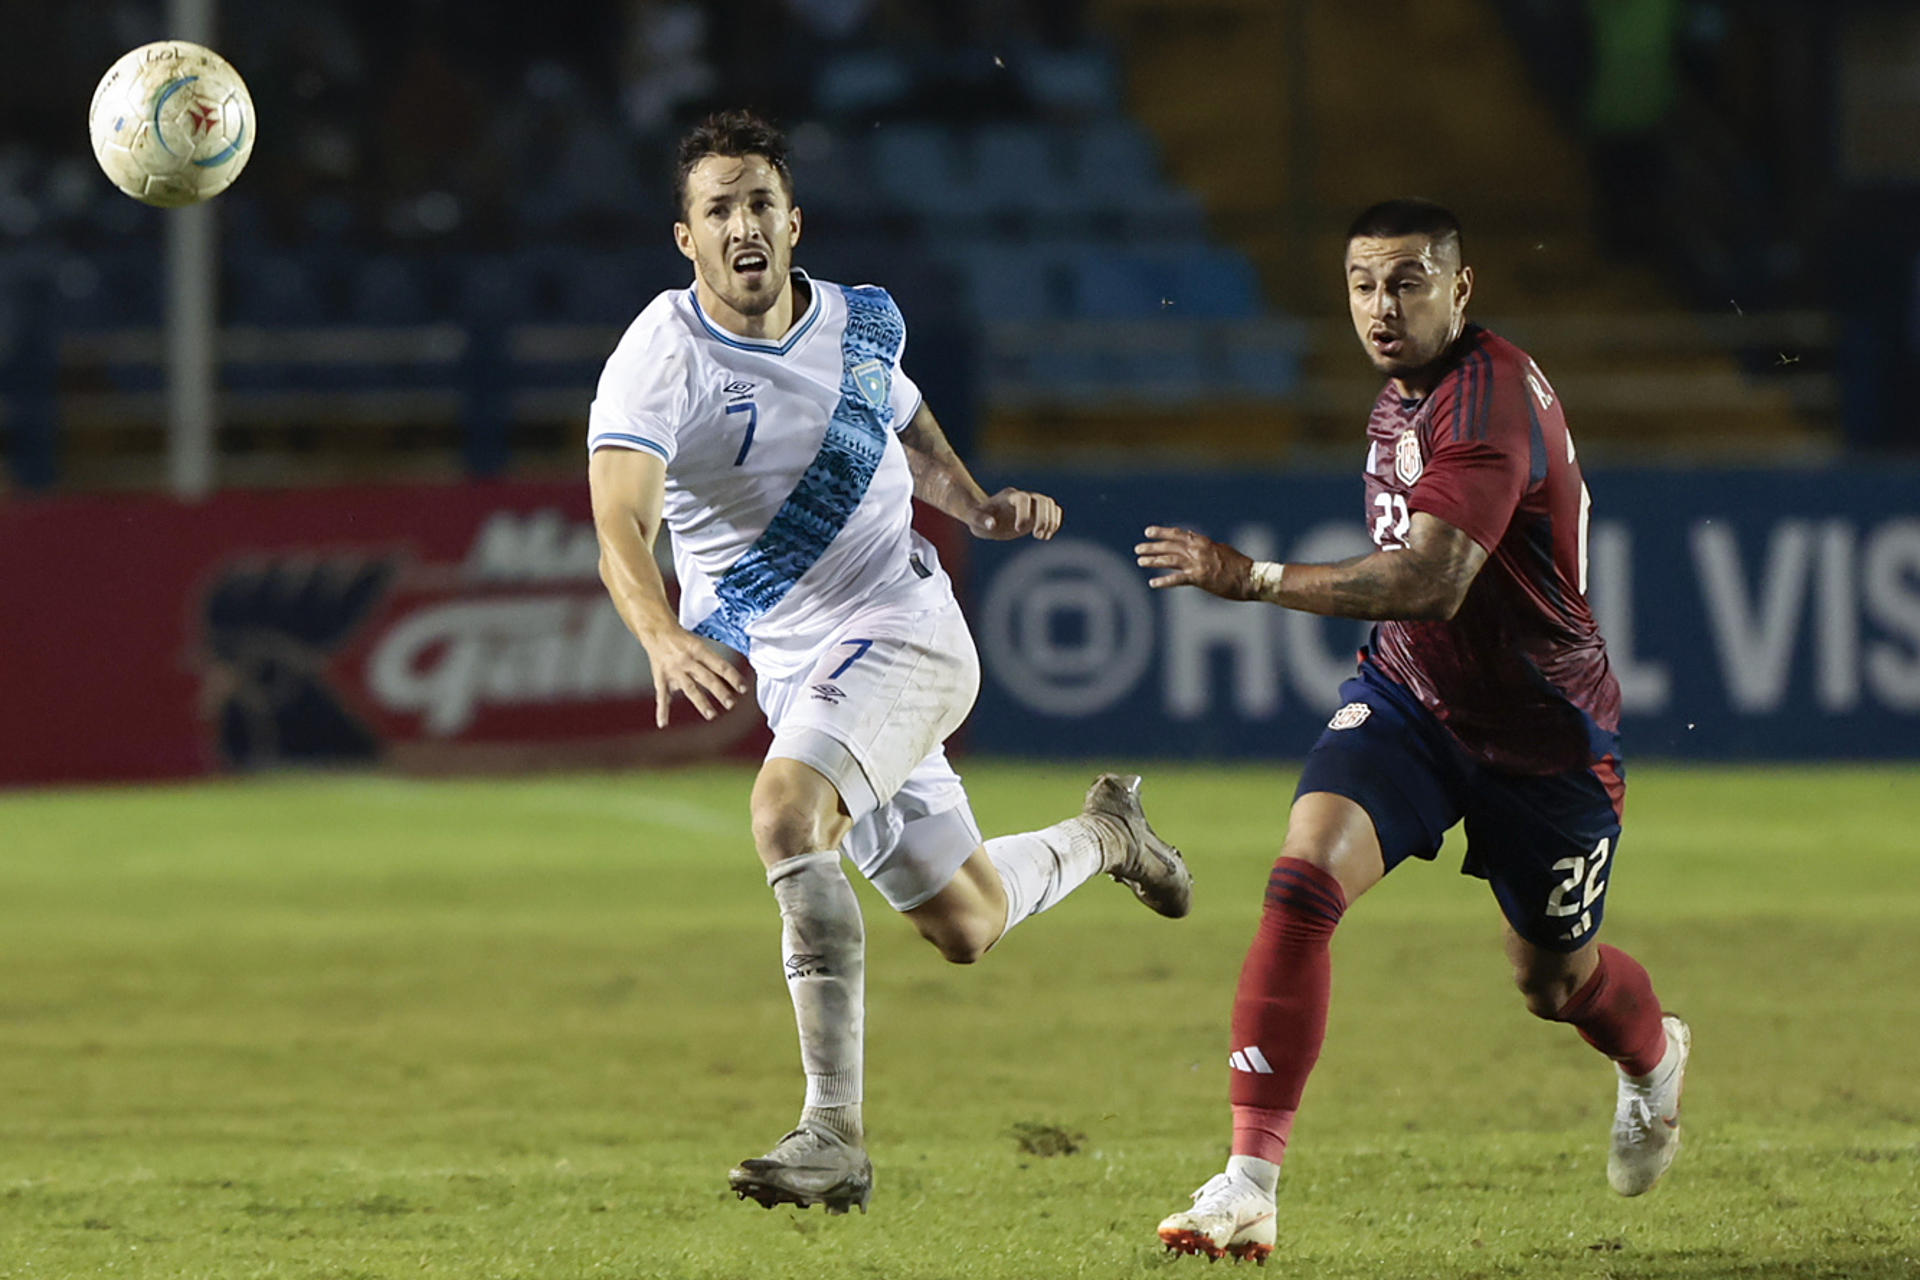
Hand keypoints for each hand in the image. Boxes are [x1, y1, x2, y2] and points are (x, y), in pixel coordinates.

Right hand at [641, 623, 748, 727]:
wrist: (657, 632)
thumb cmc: (682, 640)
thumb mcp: (700, 644)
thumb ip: (712, 662)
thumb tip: (731, 677)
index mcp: (699, 650)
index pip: (720, 665)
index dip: (733, 677)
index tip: (743, 688)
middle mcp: (687, 661)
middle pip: (707, 678)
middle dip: (720, 692)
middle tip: (731, 704)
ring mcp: (674, 670)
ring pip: (690, 688)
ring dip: (701, 702)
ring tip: (711, 715)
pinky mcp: (661, 678)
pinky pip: (662, 696)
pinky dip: (662, 710)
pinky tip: (663, 723)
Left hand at [969, 487, 1061, 540]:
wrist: (984, 515)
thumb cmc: (977, 516)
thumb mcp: (973, 519)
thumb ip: (980, 520)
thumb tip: (992, 525)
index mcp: (1008, 497)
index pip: (1023, 498)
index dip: (1024, 513)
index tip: (1017, 529)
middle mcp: (1023, 498)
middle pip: (1042, 500)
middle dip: (1044, 518)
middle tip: (1037, 536)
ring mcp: (1031, 504)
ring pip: (1050, 505)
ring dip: (1051, 522)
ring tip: (1042, 536)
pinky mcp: (1037, 513)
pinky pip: (1054, 512)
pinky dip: (1054, 523)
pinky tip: (1045, 536)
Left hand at [1135, 525, 1254, 597]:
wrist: (1251, 578)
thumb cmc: (1240, 566)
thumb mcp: (1223, 550)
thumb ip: (1208, 547)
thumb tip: (1199, 544)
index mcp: (1204, 542)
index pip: (1178, 534)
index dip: (1162, 532)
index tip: (1148, 531)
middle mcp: (1198, 550)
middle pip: (1170, 545)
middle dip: (1152, 546)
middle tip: (1138, 548)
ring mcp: (1197, 563)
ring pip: (1169, 559)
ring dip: (1153, 560)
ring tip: (1140, 561)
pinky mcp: (1199, 578)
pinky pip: (1176, 579)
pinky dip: (1163, 581)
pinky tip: (1152, 583)